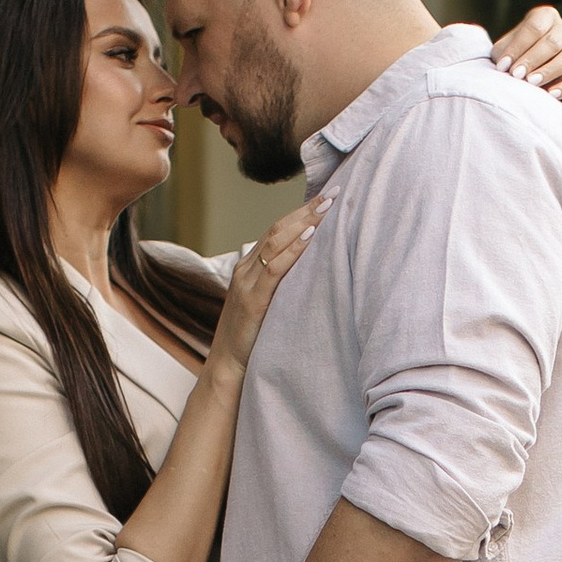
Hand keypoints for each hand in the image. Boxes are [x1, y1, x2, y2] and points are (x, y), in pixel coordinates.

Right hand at [215, 191, 323, 365]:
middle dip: (306, 210)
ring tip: (326, 207)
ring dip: (303, 222)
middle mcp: (246, 270)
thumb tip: (309, 275)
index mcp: (249, 269)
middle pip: (277, 229)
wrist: (228, 367)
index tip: (325, 199)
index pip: (276, 231)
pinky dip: (293, 250)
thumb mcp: (267, 306)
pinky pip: (274, 268)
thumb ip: (280, 287)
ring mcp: (246, 283)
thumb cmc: (251, 340)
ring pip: (275, 242)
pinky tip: (310, 237)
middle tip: (333, 193)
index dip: (300, 213)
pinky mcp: (253, 301)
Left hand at [491, 3, 561, 99]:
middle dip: (533, 59)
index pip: (534, 28)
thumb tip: (505, 66)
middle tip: (516, 75)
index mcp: (546, 16)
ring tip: (531, 83)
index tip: (503, 65)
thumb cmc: (513, 56)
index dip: (518, 47)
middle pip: (553, 42)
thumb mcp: (504, 49)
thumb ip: (504, 53)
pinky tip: (551, 94)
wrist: (524, 70)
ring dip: (549, 71)